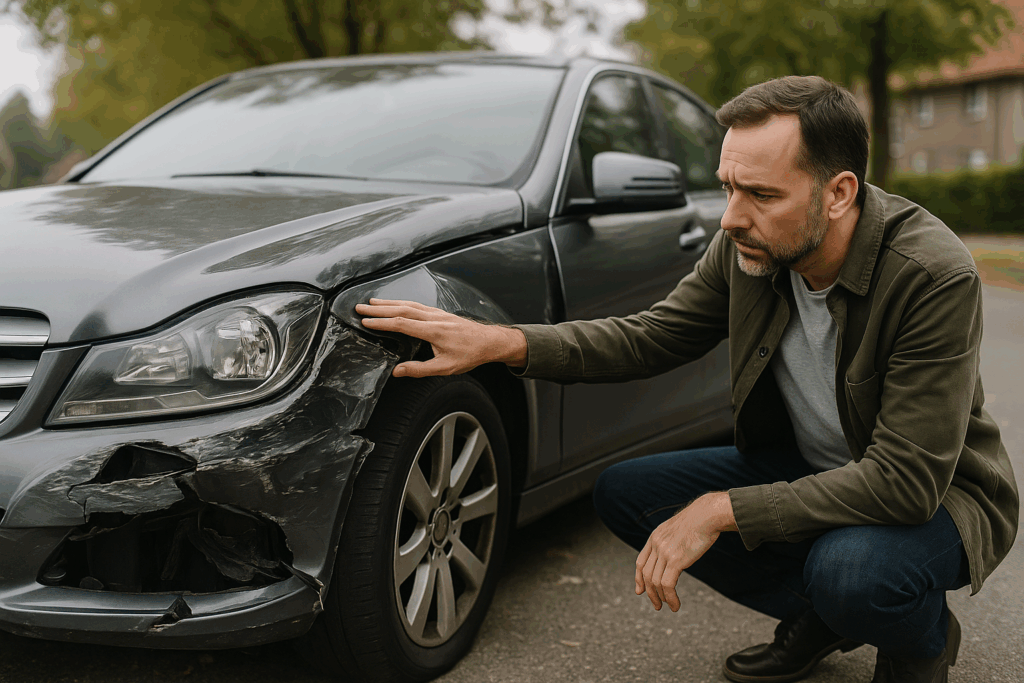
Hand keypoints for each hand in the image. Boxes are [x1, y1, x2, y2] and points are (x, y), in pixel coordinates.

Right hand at [355, 299, 527, 376]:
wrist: (491, 341)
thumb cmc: (470, 355)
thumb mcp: (445, 368)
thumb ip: (420, 370)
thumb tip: (397, 371)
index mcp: (433, 331)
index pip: (401, 323)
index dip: (381, 322)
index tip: (365, 321)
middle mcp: (434, 318)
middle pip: (401, 309)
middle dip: (379, 308)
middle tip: (359, 307)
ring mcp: (437, 313)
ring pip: (408, 304)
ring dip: (389, 302)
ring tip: (372, 303)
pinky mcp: (440, 312)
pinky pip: (417, 304)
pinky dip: (402, 302)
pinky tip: (395, 304)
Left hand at [634, 492, 735, 611]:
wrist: (707, 515)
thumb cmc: (699, 520)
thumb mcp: (679, 528)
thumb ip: (672, 540)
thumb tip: (677, 551)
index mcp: (655, 537)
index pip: (640, 561)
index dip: (639, 578)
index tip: (640, 591)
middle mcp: (656, 544)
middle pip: (646, 575)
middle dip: (650, 593)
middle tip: (657, 605)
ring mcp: (664, 552)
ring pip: (655, 582)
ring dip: (661, 598)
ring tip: (669, 607)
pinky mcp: (676, 560)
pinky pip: (667, 585)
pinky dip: (670, 598)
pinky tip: (676, 605)